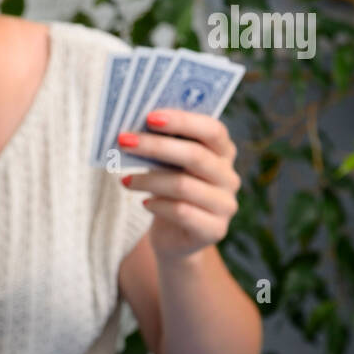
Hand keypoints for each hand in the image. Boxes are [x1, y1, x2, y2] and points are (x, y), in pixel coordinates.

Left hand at [117, 110, 240, 259]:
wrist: (174, 235)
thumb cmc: (168, 189)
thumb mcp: (166, 164)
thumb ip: (161, 145)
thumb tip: (133, 128)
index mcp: (223, 152)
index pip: (212, 130)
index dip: (182, 121)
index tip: (149, 117)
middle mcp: (230, 176)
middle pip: (195, 155)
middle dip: (156, 146)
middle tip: (124, 141)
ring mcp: (225, 204)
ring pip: (183, 185)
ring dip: (148, 179)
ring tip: (124, 179)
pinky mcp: (215, 229)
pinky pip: (182, 212)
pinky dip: (157, 205)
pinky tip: (144, 202)